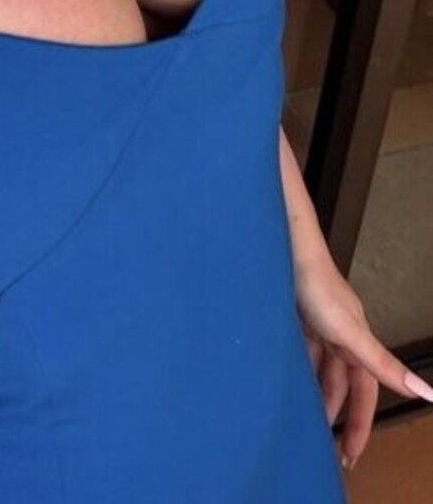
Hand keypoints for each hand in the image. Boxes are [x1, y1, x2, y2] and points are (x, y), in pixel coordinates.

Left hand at [293, 247, 432, 472]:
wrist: (284, 249)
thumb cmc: (317, 287)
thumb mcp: (351, 332)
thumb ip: (384, 364)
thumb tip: (427, 393)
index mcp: (356, 342)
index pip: (364, 392)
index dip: (360, 423)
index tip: (351, 453)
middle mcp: (339, 335)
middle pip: (341, 385)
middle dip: (337, 415)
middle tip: (327, 447)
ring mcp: (316, 326)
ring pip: (319, 370)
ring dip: (314, 395)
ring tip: (303, 423)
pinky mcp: (294, 318)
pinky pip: (299, 354)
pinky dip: (295, 371)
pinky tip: (284, 384)